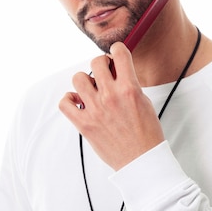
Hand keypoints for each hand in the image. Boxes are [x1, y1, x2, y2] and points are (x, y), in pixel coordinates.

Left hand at [59, 42, 164, 169]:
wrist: (141, 160)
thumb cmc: (146, 134)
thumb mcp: (144, 102)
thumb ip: (130, 84)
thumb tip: (117, 71)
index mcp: (129, 89)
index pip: (119, 54)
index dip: (117, 50)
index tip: (115, 53)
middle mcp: (110, 96)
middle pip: (96, 62)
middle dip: (101, 64)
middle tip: (104, 74)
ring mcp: (95, 109)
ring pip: (78, 78)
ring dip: (85, 82)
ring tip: (92, 91)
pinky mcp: (83, 124)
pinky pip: (65, 102)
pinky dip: (69, 100)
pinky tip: (79, 103)